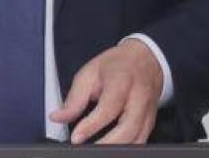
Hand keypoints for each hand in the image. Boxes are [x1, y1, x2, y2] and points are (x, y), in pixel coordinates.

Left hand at [49, 38, 163, 144]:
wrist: (144, 59)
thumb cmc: (117, 65)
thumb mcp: (89, 73)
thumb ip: (74, 99)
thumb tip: (57, 118)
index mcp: (122, 80)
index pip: (108, 107)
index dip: (91, 125)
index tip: (76, 137)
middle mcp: (139, 97)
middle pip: (127, 128)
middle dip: (106, 144)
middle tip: (85, 149)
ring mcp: (147, 111)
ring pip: (136, 139)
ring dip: (116, 149)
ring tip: (95, 151)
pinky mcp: (151, 122)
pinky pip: (141, 141)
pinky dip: (126, 148)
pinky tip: (110, 149)